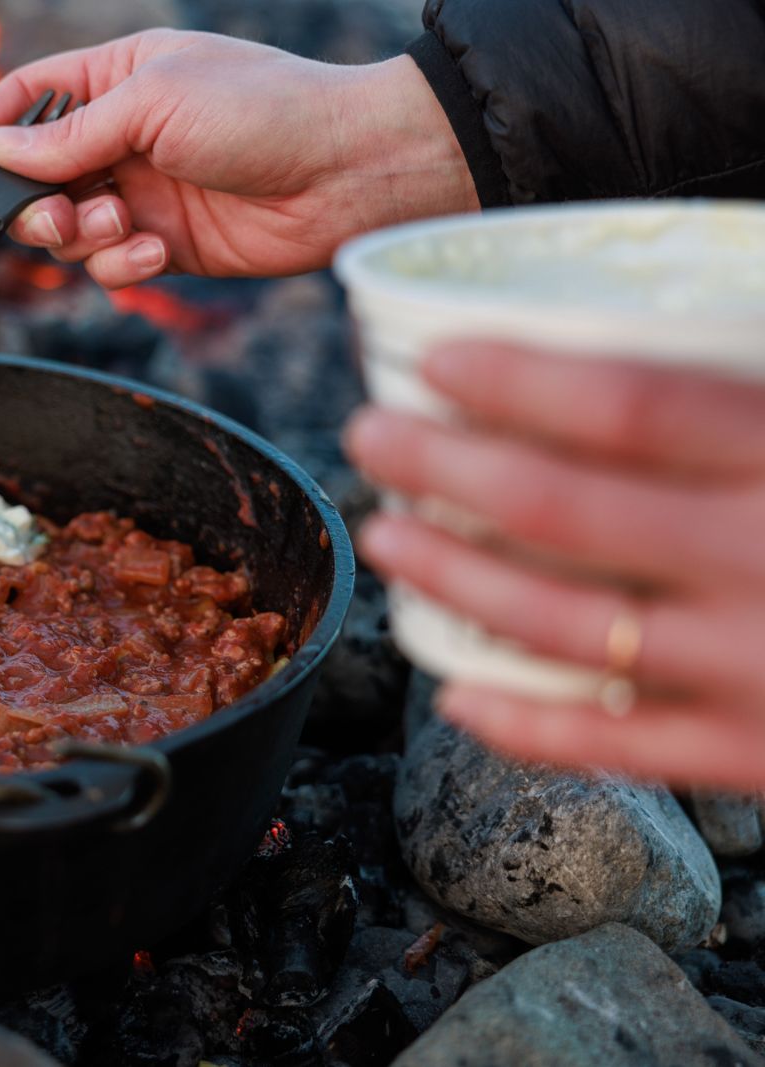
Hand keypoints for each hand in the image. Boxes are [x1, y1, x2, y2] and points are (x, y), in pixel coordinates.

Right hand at [0, 30, 477, 286]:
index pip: (24, 103)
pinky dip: (121, 265)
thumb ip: (70, 135)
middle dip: (36, 207)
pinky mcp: (165, 246)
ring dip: (83, 238)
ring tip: (124, 226)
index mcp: (114, 80)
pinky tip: (155, 253)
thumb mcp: (154, 100)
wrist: (348, 170)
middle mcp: (121, 138)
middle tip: (58, 218)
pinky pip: (112, 265)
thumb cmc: (264, 108)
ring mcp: (142, 194)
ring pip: (69, 232)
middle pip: (35, 180)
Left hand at [344, 343, 764, 791]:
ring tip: (390, 540)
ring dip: (453, 581)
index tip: (437, 361)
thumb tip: (682, 313)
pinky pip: (619, 748)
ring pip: (563, 626)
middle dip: (446, 470)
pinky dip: (526, 727)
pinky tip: (454, 691)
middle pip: (565, 511)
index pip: (632, 406)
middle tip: (371, 438)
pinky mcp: (761, 754)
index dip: (518, 380)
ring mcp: (760, 669)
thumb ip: (759, 371)